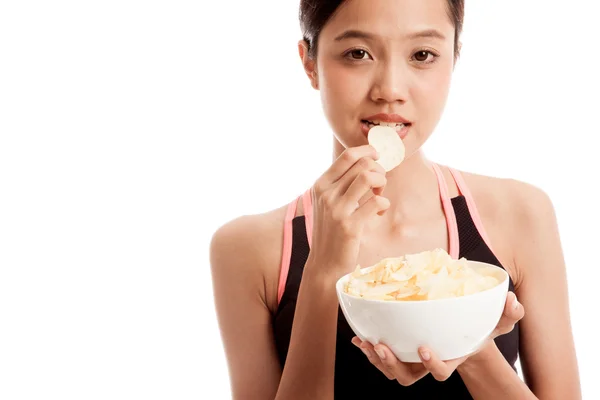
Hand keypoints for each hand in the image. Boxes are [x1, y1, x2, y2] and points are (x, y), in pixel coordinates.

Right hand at [305, 145, 389, 277]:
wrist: (324, 263)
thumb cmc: (332, 230)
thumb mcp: (329, 202)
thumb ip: (342, 183)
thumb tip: (368, 161)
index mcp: (321, 185)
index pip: (348, 156)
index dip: (368, 151)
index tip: (377, 157)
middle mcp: (326, 194)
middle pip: (362, 164)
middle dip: (378, 170)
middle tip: (379, 185)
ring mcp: (337, 210)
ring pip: (368, 177)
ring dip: (382, 183)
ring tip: (379, 194)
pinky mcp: (350, 226)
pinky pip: (377, 202)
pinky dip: (383, 204)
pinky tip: (378, 212)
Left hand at [352, 291, 524, 384]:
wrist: (462, 328)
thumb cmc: (479, 325)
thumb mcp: (497, 319)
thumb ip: (508, 313)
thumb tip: (513, 301)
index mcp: (450, 357)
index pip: (440, 372)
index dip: (432, 365)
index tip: (425, 348)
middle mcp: (427, 362)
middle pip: (407, 377)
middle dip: (392, 365)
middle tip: (381, 347)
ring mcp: (411, 359)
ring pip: (390, 369)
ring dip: (375, 358)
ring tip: (366, 343)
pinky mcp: (399, 349)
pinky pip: (381, 355)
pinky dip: (368, 348)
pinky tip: (359, 336)